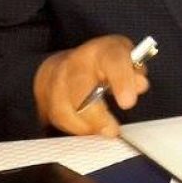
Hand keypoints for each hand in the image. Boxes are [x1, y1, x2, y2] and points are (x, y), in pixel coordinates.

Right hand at [33, 35, 149, 137]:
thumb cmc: (106, 63)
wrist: (71, 63)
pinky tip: (85, 129)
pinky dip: (71, 128)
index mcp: (102, 51)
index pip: (113, 62)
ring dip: (84, 127)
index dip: (121, 82)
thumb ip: (136, 73)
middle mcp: (75, 64)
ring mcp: (54, 80)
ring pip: (63, 111)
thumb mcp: (128, 60)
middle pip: (80, 93)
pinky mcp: (42, 98)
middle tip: (112, 130)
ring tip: (101, 131)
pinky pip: (53, 119)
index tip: (128, 102)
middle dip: (96, 117)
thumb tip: (139, 85)